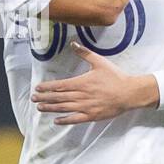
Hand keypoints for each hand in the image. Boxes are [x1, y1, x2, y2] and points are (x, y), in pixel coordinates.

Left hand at [31, 41, 157, 123]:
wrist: (129, 93)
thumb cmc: (115, 77)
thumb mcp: (99, 62)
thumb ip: (84, 53)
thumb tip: (72, 43)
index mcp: (82, 82)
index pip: (60, 85)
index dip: (47, 87)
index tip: (38, 88)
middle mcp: (81, 96)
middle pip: (59, 97)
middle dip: (44, 98)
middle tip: (33, 98)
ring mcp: (86, 107)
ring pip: (64, 108)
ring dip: (50, 108)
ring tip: (40, 108)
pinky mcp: (92, 116)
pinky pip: (75, 119)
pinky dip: (64, 120)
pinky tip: (56, 120)